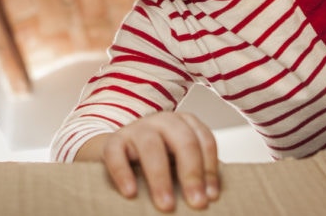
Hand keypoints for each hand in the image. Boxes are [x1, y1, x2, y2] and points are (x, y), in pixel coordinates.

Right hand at [79, 112, 219, 211]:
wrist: (120, 152)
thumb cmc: (158, 159)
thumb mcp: (179, 160)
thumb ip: (195, 172)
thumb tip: (209, 198)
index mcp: (184, 124)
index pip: (204, 141)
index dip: (210, 169)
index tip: (212, 196)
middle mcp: (163, 121)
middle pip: (183, 141)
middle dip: (192, 173)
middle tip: (197, 202)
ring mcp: (137, 128)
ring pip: (150, 145)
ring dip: (160, 177)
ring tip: (166, 204)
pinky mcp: (113, 141)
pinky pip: (116, 154)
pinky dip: (123, 173)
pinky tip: (131, 192)